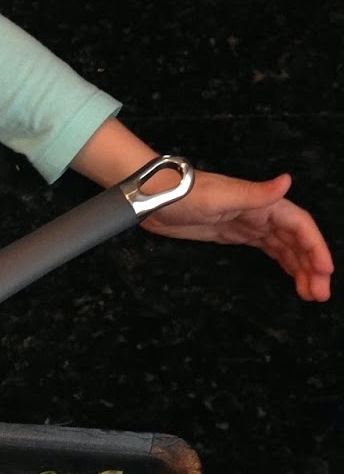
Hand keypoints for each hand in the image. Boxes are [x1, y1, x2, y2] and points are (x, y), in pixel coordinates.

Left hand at [141, 171, 333, 301]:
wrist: (150, 198)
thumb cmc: (181, 194)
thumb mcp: (219, 196)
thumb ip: (255, 193)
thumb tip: (287, 181)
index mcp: (261, 201)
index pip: (299, 225)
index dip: (315, 246)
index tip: (325, 271)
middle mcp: (259, 211)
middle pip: (295, 239)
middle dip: (312, 265)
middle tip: (320, 294)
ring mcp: (246, 223)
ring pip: (283, 247)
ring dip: (300, 268)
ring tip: (311, 293)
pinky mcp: (232, 233)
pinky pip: (266, 249)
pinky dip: (282, 262)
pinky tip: (291, 276)